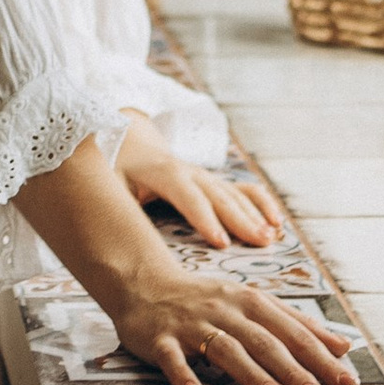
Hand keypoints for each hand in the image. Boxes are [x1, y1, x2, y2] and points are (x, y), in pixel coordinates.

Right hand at [110, 265, 358, 384]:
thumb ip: (296, 324)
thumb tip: (343, 345)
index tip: (347, 382)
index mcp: (251, 302)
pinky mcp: (161, 339)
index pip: (293, 332)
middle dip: (293, 369)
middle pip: (264, 341)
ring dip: (250, 373)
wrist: (145, 284)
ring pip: (225, 348)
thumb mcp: (252, 303)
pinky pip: (172, 358)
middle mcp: (225, 311)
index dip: (321, 356)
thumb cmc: (207, 300)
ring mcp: (192, 325)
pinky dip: (183, 375)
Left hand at [117, 117, 283, 250]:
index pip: (186, 195)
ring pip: (234, 194)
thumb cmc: (112, 169)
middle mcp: (188, 171)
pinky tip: (277, 222)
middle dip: (240, 220)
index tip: (221, 243)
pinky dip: (261, 203)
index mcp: (160, 171)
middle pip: (218, 196)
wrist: (124, 140)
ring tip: (271, 237)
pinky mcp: (212, 182)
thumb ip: (115, 207)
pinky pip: (242, 190)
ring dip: (255, 215)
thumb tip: (120, 240)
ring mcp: (203, 176)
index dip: (204, 218)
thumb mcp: (106, 186)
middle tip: (260, 244)